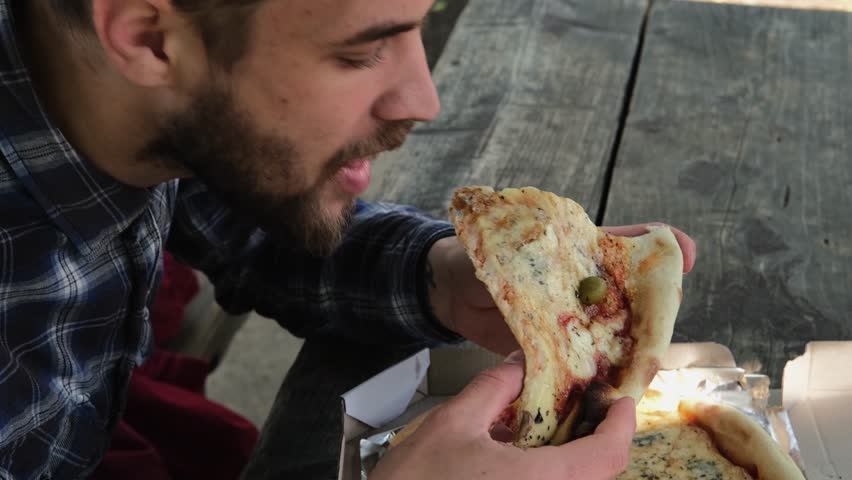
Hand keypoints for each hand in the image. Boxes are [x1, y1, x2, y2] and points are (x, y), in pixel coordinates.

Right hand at [371, 353, 636, 479]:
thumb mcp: (453, 423)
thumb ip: (493, 390)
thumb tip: (518, 365)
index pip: (607, 456)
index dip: (622, 425)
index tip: (620, 400)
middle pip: (597, 474)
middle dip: (597, 439)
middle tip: (585, 409)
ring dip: (575, 459)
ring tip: (555, 429)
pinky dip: (553, 473)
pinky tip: (524, 456)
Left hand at [426, 223, 695, 354]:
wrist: (450, 292)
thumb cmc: (482, 257)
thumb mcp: (513, 246)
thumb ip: (543, 252)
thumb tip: (564, 261)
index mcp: (582, 253)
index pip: (630, 246)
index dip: (661, 249)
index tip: (685, 253)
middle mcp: (586, 288)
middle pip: (634, 300)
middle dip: (656, 312)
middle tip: (665, 325)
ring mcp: (574, 321)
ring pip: (616, 336)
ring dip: (633, 351)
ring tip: (645, 365)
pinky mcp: (557, 351)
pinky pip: (585, 364)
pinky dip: (601, 376)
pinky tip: (616, 388)